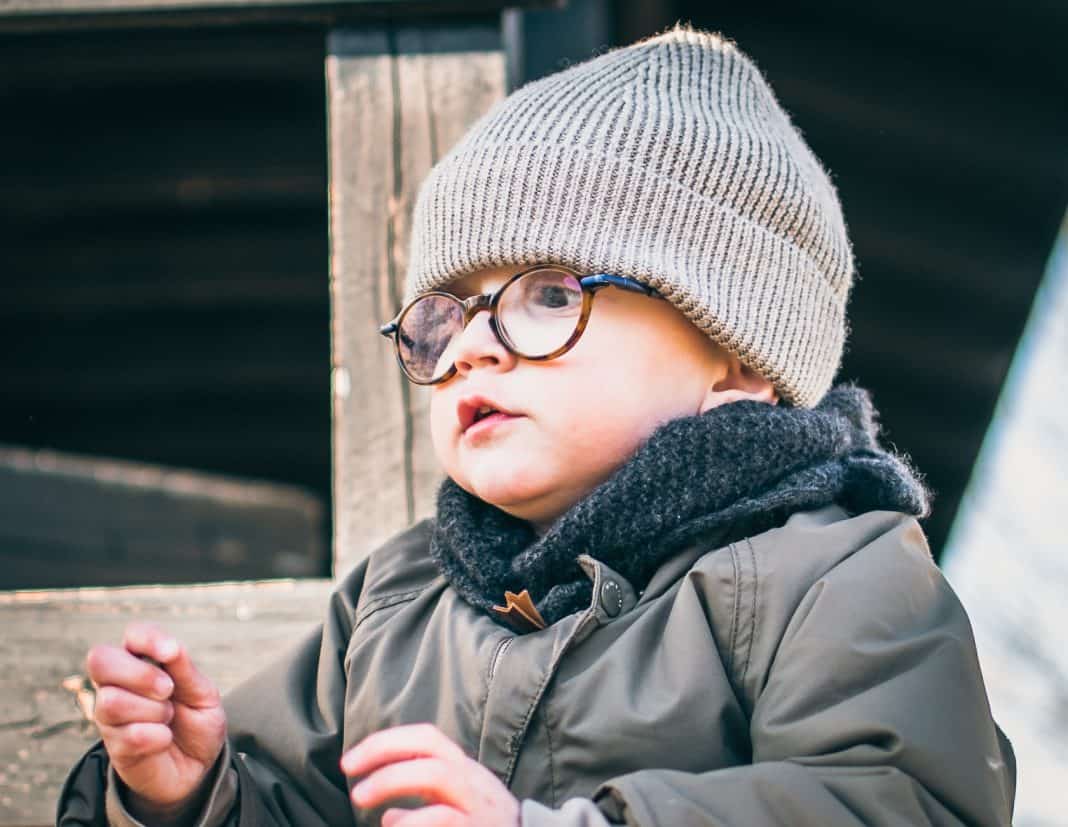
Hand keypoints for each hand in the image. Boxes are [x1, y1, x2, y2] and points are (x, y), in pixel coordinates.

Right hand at [86, 622, 226, 817]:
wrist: (198, 767)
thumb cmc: (197, 722)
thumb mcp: (203, 694)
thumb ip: (186, 671)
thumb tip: (172, 647)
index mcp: (144, 661)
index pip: (133, 634)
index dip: (148, 639)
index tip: (170, 653)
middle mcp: (119, 684)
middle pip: (101, 659)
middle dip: (140, 674)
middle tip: (167, 690)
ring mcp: (111, 715)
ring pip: (111, 701)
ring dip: (152, 710)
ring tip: (168, 718)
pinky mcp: (114, 746)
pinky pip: (126, 735)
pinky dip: (155, 736)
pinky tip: (164, 739)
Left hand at [341, 723, 520, 826]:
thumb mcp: (460, 807)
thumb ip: (427, 803)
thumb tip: (388, 818)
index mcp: (465, 770)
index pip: (425, 738)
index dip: (386, 742)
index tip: (351, 761)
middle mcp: (472, 780)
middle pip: (429, 748)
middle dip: (384, 752)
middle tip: (349, 771)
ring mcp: (478, 804)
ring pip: (436, 774)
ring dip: (392, 780)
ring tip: (360, 797)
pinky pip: (443, 817)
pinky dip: (413, 821)